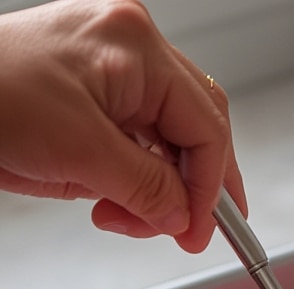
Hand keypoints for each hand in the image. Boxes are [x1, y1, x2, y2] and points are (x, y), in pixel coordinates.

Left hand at [0, 0, 245, 252]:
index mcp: (137, 48)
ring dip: (156, 190)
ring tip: (125, 216)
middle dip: (190, 187)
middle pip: (194, 129)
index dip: (210, 187)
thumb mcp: (80, 153)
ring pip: (167, 141)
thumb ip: (145, 188)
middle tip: (187, 232)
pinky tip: (112, 200)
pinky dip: (133, 181)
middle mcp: (131, 51)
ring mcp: (113, 70)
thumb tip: (184, 215)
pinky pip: (137, 143)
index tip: (200, 230)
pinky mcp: (94, 95)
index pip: (206, 126)